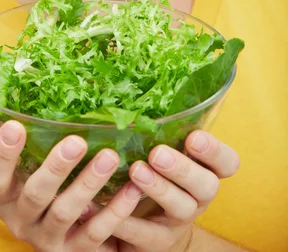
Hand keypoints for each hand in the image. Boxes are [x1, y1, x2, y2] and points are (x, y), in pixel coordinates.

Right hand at [0, 94, 142, 250]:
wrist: (55, 242)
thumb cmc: (30, 188)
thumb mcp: (10, 166)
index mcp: (1, 196)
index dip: (2, 153)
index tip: (15, 125)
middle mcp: (20, 220)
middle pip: (34, 194)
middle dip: (55, 168)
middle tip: (76, 140)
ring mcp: (48, 239)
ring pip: (66, 213)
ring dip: (88, 184)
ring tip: (109, 157)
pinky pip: (96, 234)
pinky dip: (115, 212)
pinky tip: (133, 188)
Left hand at [80, 131, 239, 251]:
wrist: (151, 228)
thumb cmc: (157, 173)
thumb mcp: (165, 150)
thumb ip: (158, 129)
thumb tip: (124, 92)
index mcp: (205, 169)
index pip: (227, 162)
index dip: (214, 151)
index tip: (193, 137)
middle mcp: (199, 195)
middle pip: (206, 185)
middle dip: (183, 168)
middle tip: (157, 154)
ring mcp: (180, 220)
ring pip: (181, 207)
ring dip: (159, 189)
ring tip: (134, 170)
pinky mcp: (158, 242)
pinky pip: (145, 234)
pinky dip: (124, 219)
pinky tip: (101, 206)